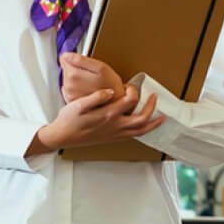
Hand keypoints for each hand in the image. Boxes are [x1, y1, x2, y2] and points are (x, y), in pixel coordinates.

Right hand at [32, 86, 163, 152]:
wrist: (62, 137)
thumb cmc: (69, 120)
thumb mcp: (78, 104)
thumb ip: (96, 97)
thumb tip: (110, 91)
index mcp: (108, 114)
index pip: (130, 100)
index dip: (134, 90)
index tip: (130, 85)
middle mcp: (114, 125)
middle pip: (142, 119)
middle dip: (152, 107)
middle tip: (155, 98)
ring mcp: (114, 134)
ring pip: (140, 131)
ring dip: (153, 124)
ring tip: (161, 118)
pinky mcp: (112, 139)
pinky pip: (133, 136)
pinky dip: (143, 131)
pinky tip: (143, 127)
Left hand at [59, 53, 123, 103]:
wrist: (115, 104)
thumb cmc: (111, 86)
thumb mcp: (101, 67)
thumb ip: (82, 60)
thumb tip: (66, 55)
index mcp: (73, 75)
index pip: (64, 59)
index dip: (74, 58)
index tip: (84, 63)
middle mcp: (68, 86)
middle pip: (66, 69)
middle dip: (76, 68)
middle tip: (91, 74)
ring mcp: (69, 94)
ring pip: (68, 78)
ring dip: (78, 78)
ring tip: (91, 82)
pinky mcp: (71, 100)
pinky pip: (70, 88)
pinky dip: (77, 86)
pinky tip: (88, 89)